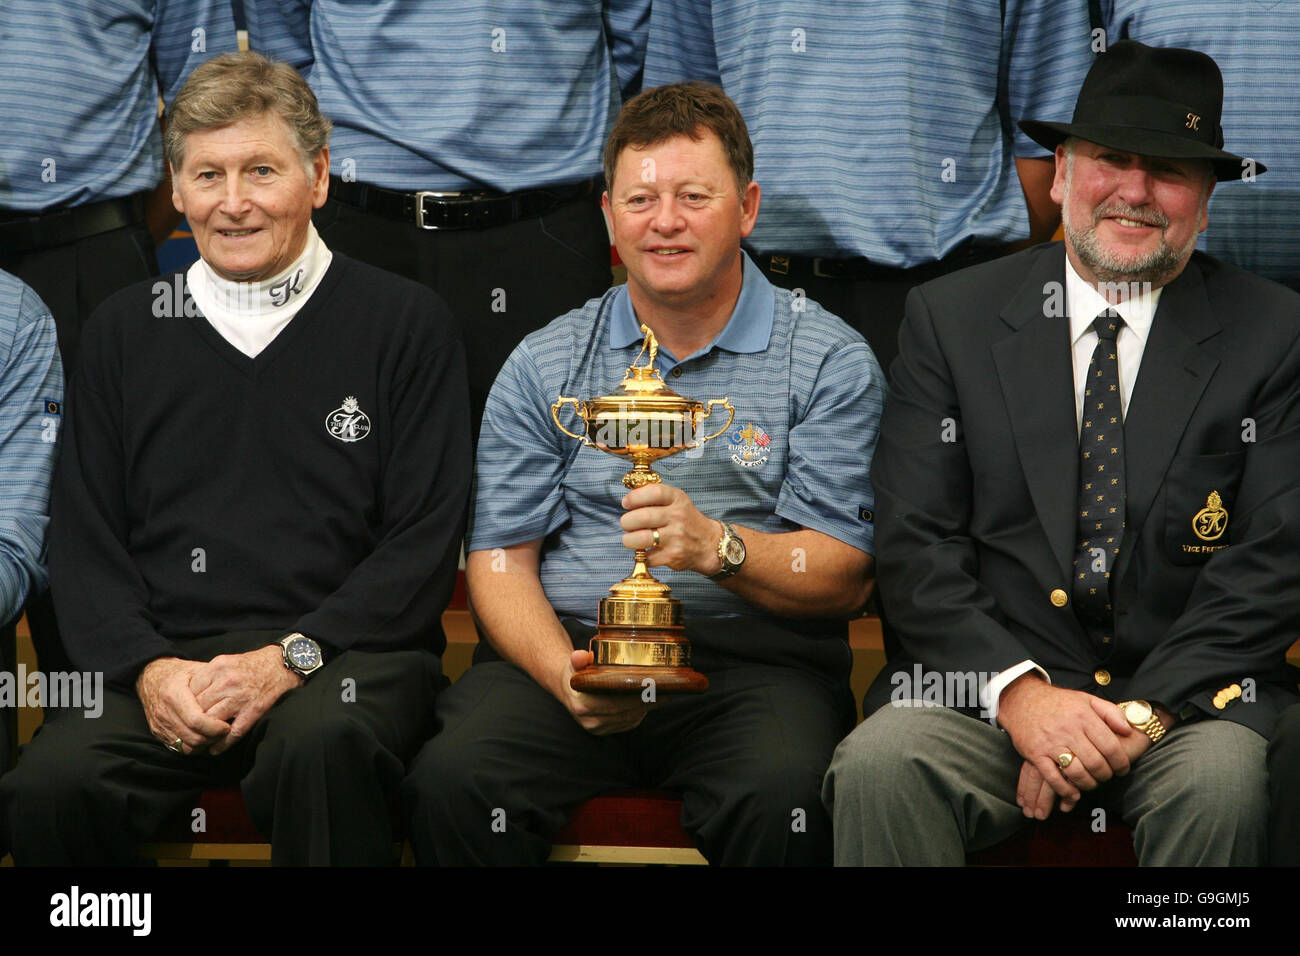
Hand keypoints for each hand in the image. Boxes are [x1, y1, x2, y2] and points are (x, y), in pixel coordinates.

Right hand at [136, 657, 232, 754]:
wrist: (151, 677)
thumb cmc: (179, 673)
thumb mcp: (196, 670)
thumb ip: (212, 683)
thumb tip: (233, 695)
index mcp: (173, 694)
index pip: (196, 720)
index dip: (215, 727)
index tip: (227, 725)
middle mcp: (164, 712)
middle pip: (193, 737)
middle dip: (213, 738)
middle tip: (225, 731)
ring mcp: (159, 724)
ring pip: (186, 747)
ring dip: (205, 744)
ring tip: (216, 734)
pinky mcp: (158, 733)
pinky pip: (178, 748)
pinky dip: (194, 746)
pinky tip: (204, 736)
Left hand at [189, 646, 303, 754]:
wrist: (282, 665)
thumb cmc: (252, 665)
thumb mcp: (225, 662)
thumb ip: (207, 677)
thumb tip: (186, 696)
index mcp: (217, 667)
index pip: (190, 691)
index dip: (184, 706)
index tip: (183, 714)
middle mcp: (227, 682)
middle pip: (198, 708)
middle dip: (192, 722)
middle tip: (187, 732)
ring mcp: (241, 697)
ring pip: (212, 722)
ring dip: (204, 735)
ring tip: (200, 742)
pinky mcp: (254, 710)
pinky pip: (233, 732)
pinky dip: (222, 744)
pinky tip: (215, 749)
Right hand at [552, 649, 654, 735]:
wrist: (567, 690)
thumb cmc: (574, 674)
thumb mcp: (573, 664)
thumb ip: (578, 659)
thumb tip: (581, 656)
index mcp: (582, 706)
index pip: (614, 704)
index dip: (635, 697)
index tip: (651, 687)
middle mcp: (590, 721)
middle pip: (625, 713)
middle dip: (646, 702)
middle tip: (664, 690)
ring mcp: (598, 729)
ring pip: (629, 719)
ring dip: (647, 708)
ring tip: (663, 695)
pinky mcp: (605, 731)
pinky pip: (627, 723)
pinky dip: (641, 713)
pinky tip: (651, 702)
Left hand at [619, 483, 721, 575]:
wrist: (708, 544)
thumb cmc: (685, 520)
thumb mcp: (676, 501)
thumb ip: (654, 496)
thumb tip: (627, 498)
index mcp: (677, 499)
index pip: (653, 492)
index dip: (635, 497)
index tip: (626, 503)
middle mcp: (678, 516)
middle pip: (642, 517)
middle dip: (627, 521)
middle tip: (627, 524)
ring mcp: (676, 537)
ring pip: (640, 538)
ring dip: (629, 540)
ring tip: (631, 538)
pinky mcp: (673, 556)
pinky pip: (647, 556)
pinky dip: (642, 555)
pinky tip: (646, 550)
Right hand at [1016, 714, 1157, 818]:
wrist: (1022, 700)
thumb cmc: (1058, 703)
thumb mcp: (1086, 699)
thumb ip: (1110, 712)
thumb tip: (1128, 730)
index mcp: (1083, 717)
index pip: (1110, 746)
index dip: (1121, 763)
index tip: (1122, 769)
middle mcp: (1068, 730)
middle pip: (1096, 763)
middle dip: (1106, 775)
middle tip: (1107, 776)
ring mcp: (1050, 743)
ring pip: (1077, 773)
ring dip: (1089, 784)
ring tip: (1092, 783)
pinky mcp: (1035, 753)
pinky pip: (1053, 778)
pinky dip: (1066, 790)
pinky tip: (1073, 792)